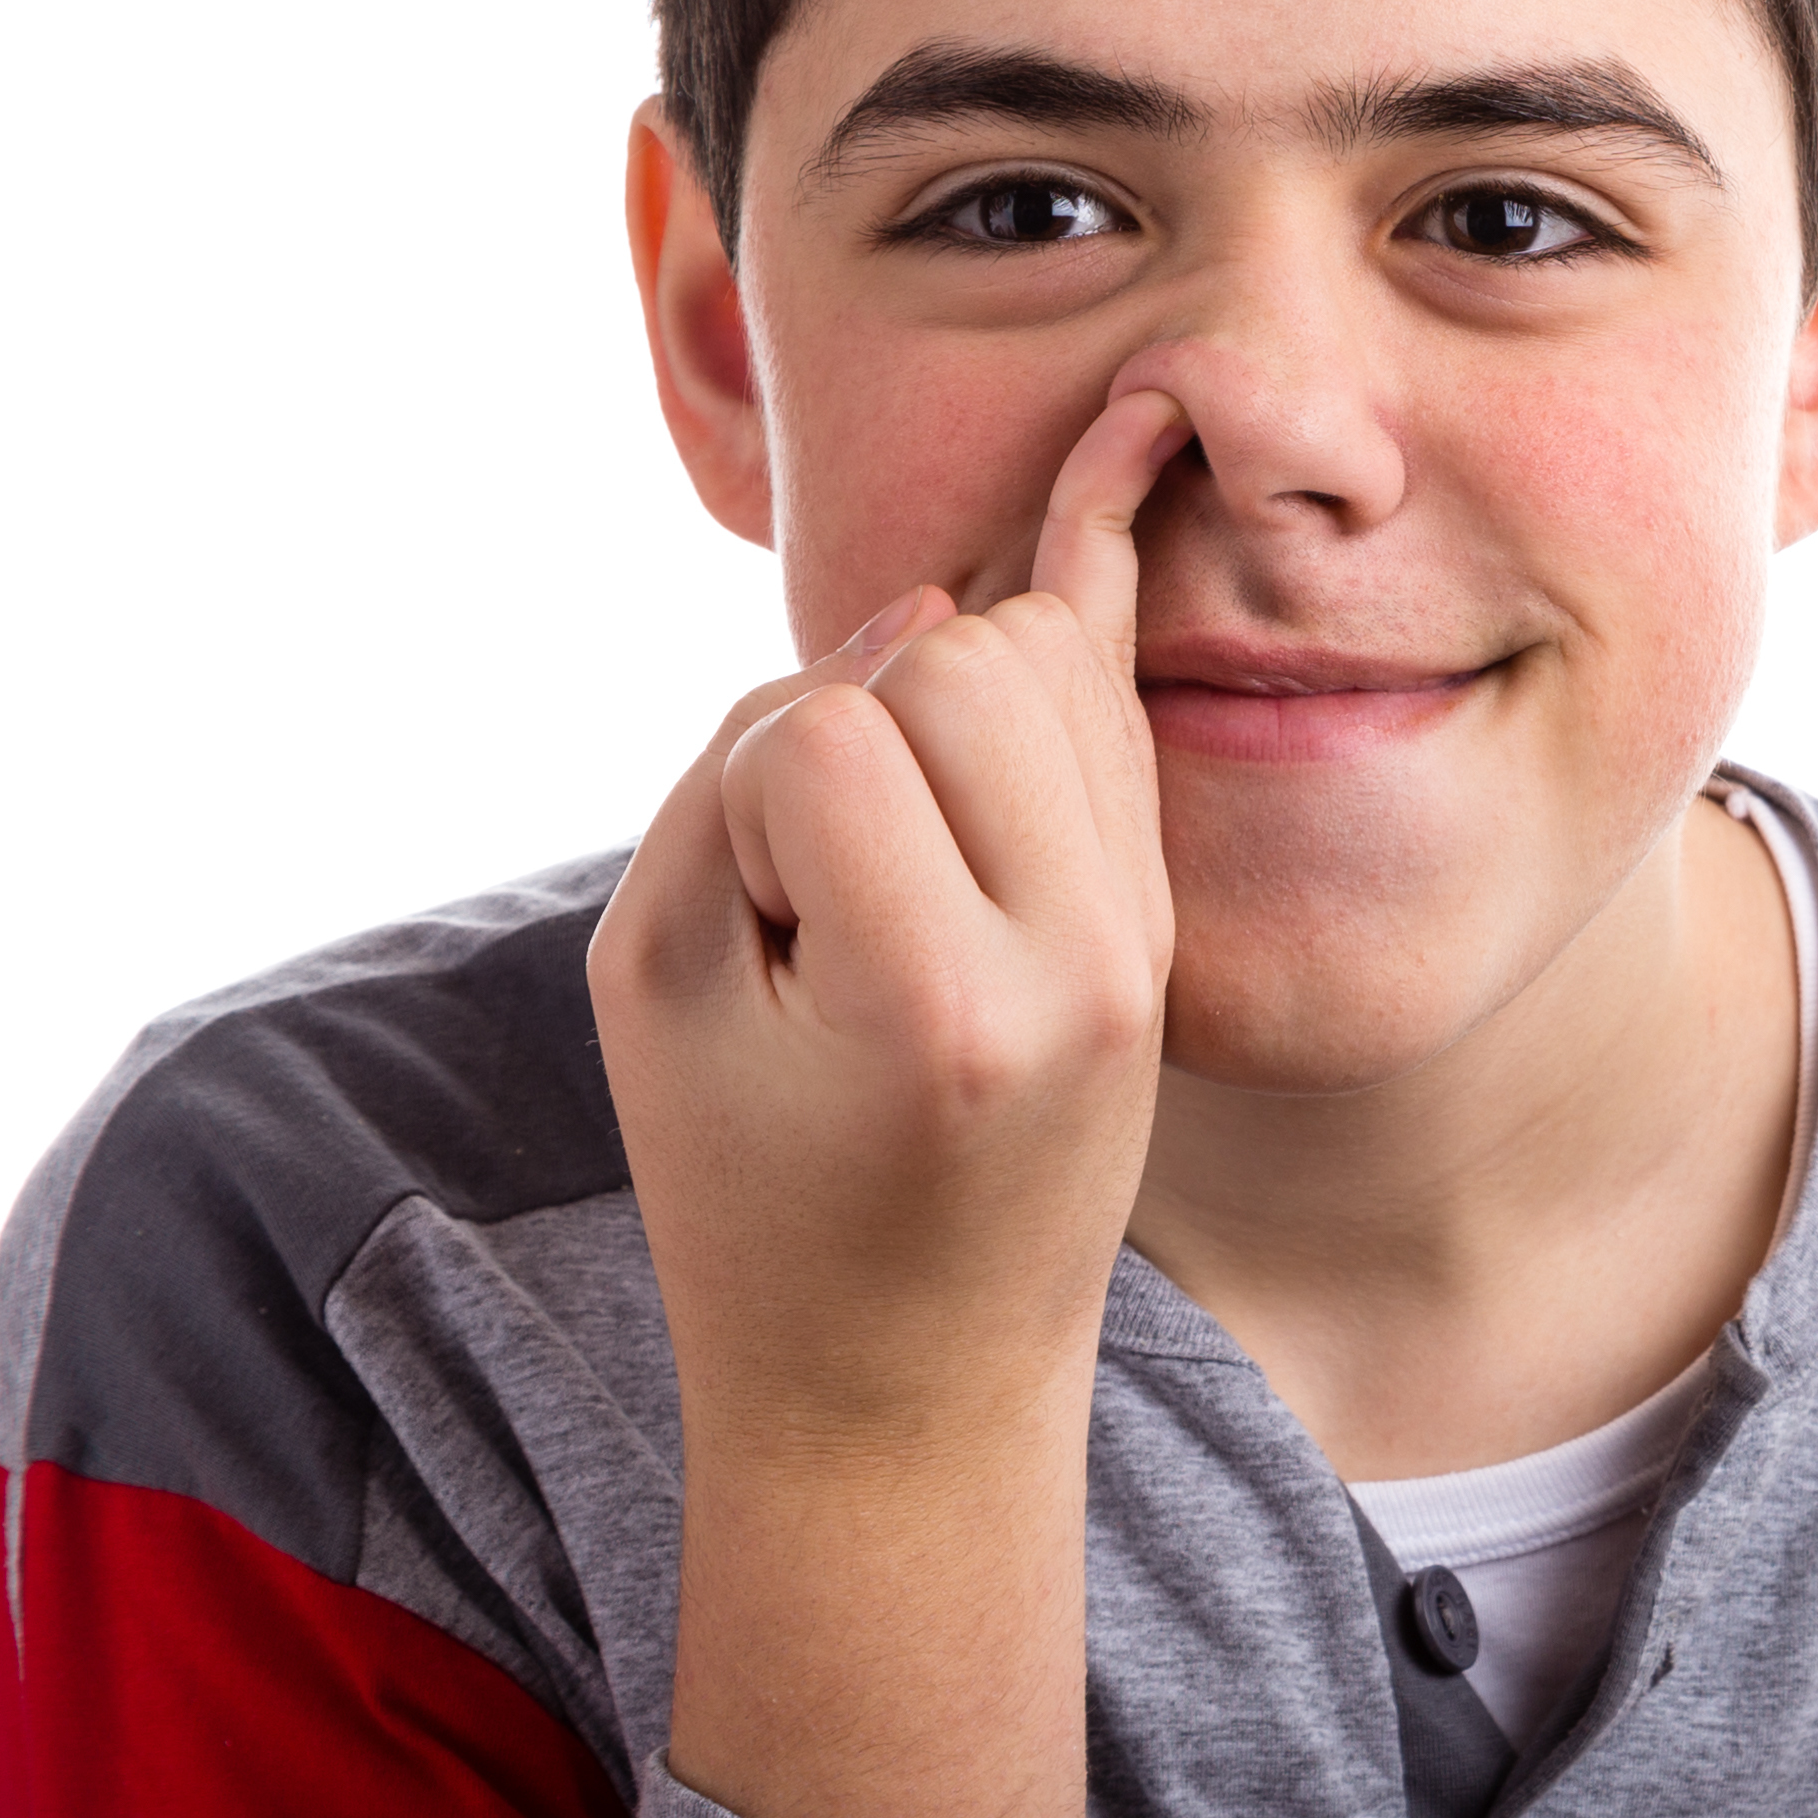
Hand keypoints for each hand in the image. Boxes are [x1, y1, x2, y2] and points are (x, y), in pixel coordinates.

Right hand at [589, 383, 1189, 1817]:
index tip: (756, 939)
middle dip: (860, 718)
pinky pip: (1118, 709)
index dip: (751, 798)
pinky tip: (1143, 433)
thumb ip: (746, 770)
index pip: (823, 733)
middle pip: (961, 657)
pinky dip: (1080, 607)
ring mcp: (1142, 944)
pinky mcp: (1161, 930)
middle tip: (822, 888)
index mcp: (941, 1004)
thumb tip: (924, 603)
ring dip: (940, 693)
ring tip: (889, 844)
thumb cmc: (745, 1192)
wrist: (911, 1385)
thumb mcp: (656, 987)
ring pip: (1047, 657)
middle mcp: (1078, 961)